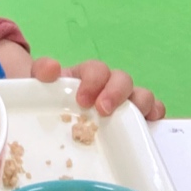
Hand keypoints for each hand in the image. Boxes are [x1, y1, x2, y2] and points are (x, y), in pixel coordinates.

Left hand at [0, 41, 164, 121]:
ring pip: (141, 94)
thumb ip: (39, 72)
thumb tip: (52, 68)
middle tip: (101, 110)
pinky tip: (149, 122)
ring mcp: (122, 102)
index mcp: (86, 76)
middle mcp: (108, 86)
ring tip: (129, 119)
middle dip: (115, 92)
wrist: (44, 111)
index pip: (97, 69)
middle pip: (123, 79)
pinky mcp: (131, 120)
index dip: (93, 80)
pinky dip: (154, 112)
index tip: (82, 99)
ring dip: (139, 103)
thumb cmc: (46, 97)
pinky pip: (151, 111)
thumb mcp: (36, 83)